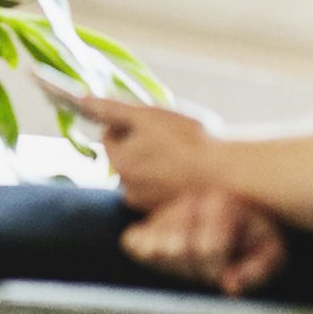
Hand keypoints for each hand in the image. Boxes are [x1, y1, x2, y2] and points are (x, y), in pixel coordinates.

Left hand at [76, 96, 219, 212]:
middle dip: (143, 145)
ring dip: (158, 162)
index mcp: (120, 164)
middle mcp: (129, 189)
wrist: (231, 174)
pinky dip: (172, 179)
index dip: (130, 124)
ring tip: (185, 155)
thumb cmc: (190, 141)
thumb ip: (111, 108)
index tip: (154, 123)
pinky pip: (163, 189)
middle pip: (127, 157)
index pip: (110, 136)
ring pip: (146, 174)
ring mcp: (150, 204)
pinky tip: (191, 172)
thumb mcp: (147, 115)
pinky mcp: (170, 213)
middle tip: (172, 137)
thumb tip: (81, 100)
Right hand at [120, 188, 285, 295]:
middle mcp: (190, 200)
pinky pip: (132, 240)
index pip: (206, 246)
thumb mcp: (271, 253)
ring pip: (155, 247)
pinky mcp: (150, 222)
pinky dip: (141, 253)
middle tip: (206, 275)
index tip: (225, 277)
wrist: (242, 218)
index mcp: (222, 203)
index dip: (216, 270)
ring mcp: (167, 211)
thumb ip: (256, 270)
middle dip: (193, 271)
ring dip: (171, 268)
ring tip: (189, 269)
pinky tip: (156, 259)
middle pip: (177, 248)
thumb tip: (229, 288)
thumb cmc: (257, 239)